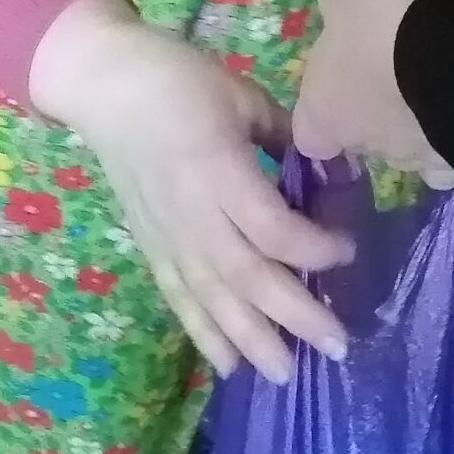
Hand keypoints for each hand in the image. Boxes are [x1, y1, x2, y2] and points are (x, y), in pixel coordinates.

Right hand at [28, 0, 351, 383]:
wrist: (103, 86)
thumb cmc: (178, 79)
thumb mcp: (240, 94)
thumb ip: (283, 135)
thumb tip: (326, 165)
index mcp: (215, 168)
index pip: (271, 228)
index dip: (313, 247)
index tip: (349, 250)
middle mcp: (190, 213)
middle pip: (246, 275)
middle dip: (294, 314)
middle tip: (337, 345)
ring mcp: (166, 235)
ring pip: (212, 299)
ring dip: (252, 340)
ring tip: (286, 374)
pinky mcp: (150, 246)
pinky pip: (180, 298)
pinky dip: (204, 334)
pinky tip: (230, 366)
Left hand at [294, 0, 453, 187]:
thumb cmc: (383, 20)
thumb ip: (334, 10)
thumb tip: (339, 15)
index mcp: (322, 114)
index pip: (309, 135)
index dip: (323, 114)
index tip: (337, 87)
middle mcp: (363, 145)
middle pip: (359, 137)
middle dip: (372, 110)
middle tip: (390, 69)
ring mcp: (411, 157)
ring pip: (404, 142)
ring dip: (410, 117)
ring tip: (429, 80)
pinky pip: (445, 156)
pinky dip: (448, 135)